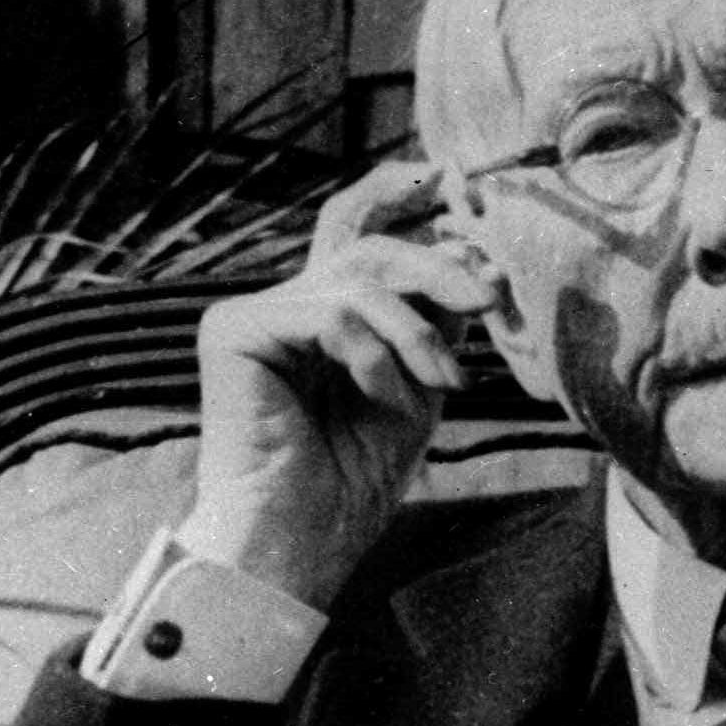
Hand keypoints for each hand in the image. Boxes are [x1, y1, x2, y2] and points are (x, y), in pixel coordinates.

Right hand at [176, 161, 502, 610]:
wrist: (304, 543)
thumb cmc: (356, 480)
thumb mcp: (418, 384)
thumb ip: (435, 320)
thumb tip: (472, 252)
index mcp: (322, 313)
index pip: (361, 230)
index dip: (403, 196)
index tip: (461, 183)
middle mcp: (284, 304)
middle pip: (368, 244)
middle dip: (439, 265)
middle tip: (491, 296)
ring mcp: (255, 314)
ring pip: (358, 277)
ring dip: (417, 332)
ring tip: (445, 382)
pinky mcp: (234, 330)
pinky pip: (331, 313)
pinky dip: (375, 355)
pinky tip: (388, 398)